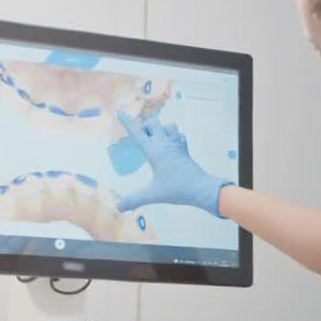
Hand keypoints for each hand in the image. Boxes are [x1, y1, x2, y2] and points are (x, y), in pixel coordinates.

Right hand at [116, 114, 231, 216]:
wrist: (201, 188)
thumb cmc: (176, 189)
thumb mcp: (153, 195)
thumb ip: (135, 199)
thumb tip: (119, 207)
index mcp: (155, 151)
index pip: (138, 133)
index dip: (128, 122)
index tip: (120, 112)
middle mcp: (165, 144)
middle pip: (154, 123)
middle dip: (146, 126)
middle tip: (143, 138)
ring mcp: (177, 145)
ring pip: (168, 126)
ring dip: (161, 129)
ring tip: (156, 140)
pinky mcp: (185, 150)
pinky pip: (179, 135)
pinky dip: (173, 136)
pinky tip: (171, 145)